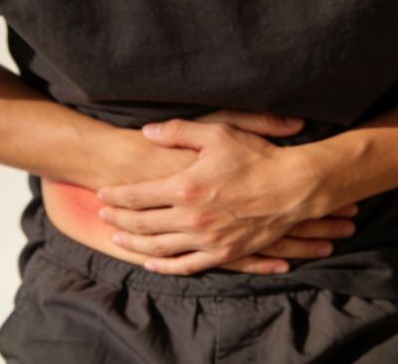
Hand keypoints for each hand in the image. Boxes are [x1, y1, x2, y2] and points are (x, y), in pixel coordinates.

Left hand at [96, 118, 335, 275]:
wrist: (294, 187)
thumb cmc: (257, 157)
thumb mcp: (217, 133)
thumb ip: (178, 132)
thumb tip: (146, 132)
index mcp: (185, 187)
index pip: (136, 196)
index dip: (115, 196)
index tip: (102, 193)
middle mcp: (191, 218)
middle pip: (141, 225)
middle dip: (117, 221)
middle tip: (102, 216)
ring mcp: (207, 239)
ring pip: (158, 248)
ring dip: (133, 245)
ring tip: (117, 241)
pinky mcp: (223, 253)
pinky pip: (187, 266)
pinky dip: (165, 266)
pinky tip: (152, 263)